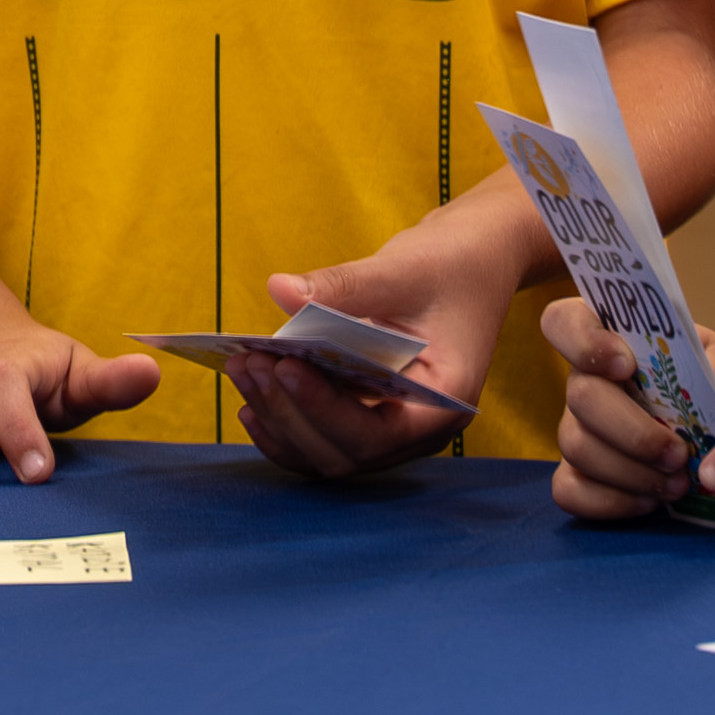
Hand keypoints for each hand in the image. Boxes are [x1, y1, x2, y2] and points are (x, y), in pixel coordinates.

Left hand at [241, 214, 525, 480]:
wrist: (472, 262)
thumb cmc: (451, 264)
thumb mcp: (404, 268)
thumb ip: (344, 285)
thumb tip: (280, 290)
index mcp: (445, 402)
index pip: (380, 433)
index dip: (327, 409)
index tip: (286, 367)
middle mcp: (420, 430)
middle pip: (345, 451)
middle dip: (291, 412)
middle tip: (249, 363)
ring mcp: (394, 430)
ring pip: (327, 451)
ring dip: (280, 418)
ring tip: (242, 369)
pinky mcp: (370, 416)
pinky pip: (322, 438)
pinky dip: (286, 424)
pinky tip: (250, 400)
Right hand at [542, 291, 714, 523]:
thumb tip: (703, 401)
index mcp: (614, 338)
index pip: (565, 321)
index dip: (583, 341)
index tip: (625, 365)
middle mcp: (587, 379)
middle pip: (580, 397)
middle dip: (632, 431)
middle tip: (678, 453)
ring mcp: (579, 427)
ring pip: (577, 447)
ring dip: (630, 471)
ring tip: (678, 483)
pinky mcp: (580, 474)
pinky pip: (570, 490)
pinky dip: (611, 501)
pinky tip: (650, 502)